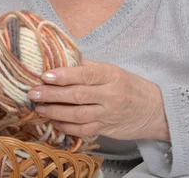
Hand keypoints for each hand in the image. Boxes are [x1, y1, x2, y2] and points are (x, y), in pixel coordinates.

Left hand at [27, 60, 169, 141]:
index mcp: (110, 75)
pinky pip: (84, 130)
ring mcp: (109, 114)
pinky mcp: (107, 129)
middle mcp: (110, 95)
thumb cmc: (129, 85)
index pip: (85, 74)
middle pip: (77, 95)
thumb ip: (87, 66)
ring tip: (39, 108)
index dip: (63, 75)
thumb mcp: (112, 70)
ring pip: (78, 115)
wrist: (156, 110)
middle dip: (52, 94)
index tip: (44, 75)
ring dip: (55, 112)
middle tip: (33, 92)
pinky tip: (54, 122)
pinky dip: (67, 128)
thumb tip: (61, 57)